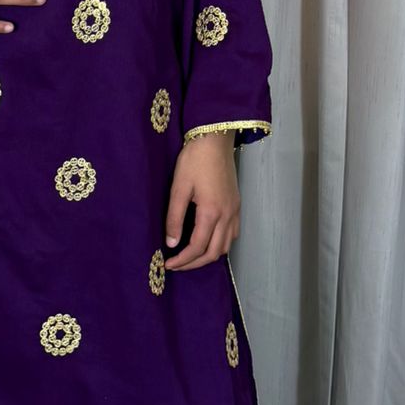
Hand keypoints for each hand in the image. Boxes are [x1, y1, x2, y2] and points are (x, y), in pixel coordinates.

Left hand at [163, 132, 239, 270]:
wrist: (215, 139)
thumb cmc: (194, 159)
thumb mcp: (179, 187)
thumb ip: (174, 217)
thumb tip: (171, 243)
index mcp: (211, 212)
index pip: (197, 247)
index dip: (182, 260)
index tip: (168, 264)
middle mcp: (227, 215)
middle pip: (213, 252)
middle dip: (194, 263)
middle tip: (176, 265)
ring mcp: (235, 211)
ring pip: (226, 246)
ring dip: (208, 255)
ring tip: (190, 256)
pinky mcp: (237, 205)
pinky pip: (232, 234)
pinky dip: (220, 244)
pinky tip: (207, 240)